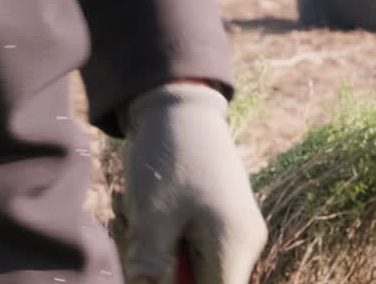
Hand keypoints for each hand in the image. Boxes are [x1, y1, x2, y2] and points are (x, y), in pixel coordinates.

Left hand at [113, 83, 266, 283]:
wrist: (181, 107)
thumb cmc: (168, 160)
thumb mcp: (153, 219)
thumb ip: (154, 271)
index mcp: (235, 246)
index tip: (148, 270)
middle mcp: (245, 244)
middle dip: (159, 271)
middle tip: (130, 232)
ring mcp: (235, 232)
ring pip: (190, 268)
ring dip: (156, 253)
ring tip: (135, 213)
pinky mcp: (222, 221)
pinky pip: (189, 248)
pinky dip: (162, 237)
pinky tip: (144, 210)